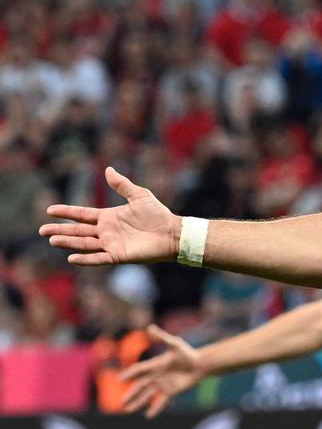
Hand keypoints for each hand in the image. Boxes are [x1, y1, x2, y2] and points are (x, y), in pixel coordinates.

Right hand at [40, 167, 179, 265]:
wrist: (172, 232)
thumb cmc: (158, 214)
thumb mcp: (139, 195)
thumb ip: (122, 185)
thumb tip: (108, 169)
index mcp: (108, 217)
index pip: (82, 215)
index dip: (66, 213)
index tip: (49, 210)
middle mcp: (107, 231)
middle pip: (78, 231)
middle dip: (60, 231)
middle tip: (42, 230)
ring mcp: (111, 244)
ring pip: (84, 244)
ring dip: (68, 243)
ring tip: (52, 240)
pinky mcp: (119, 255)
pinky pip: (99, 258)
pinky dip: (86, 259)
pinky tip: (71, 258)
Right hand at [119, 325, 206, 417]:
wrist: (200, 364)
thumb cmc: (187, 353)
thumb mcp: (175, 344)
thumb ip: (162, 338)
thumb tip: (149, 327)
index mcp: (154, 365)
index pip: (139, 370)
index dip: (130, 374)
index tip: (120, 379)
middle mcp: (156, 376)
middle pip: (140, 386)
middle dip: (130, 394)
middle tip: (121, 402)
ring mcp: (162, 384)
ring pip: (147, 395)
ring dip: (138, 403)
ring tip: (128, 410)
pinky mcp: (171, 392)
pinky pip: (161, 401)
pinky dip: (155, 408)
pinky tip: (148, 415)